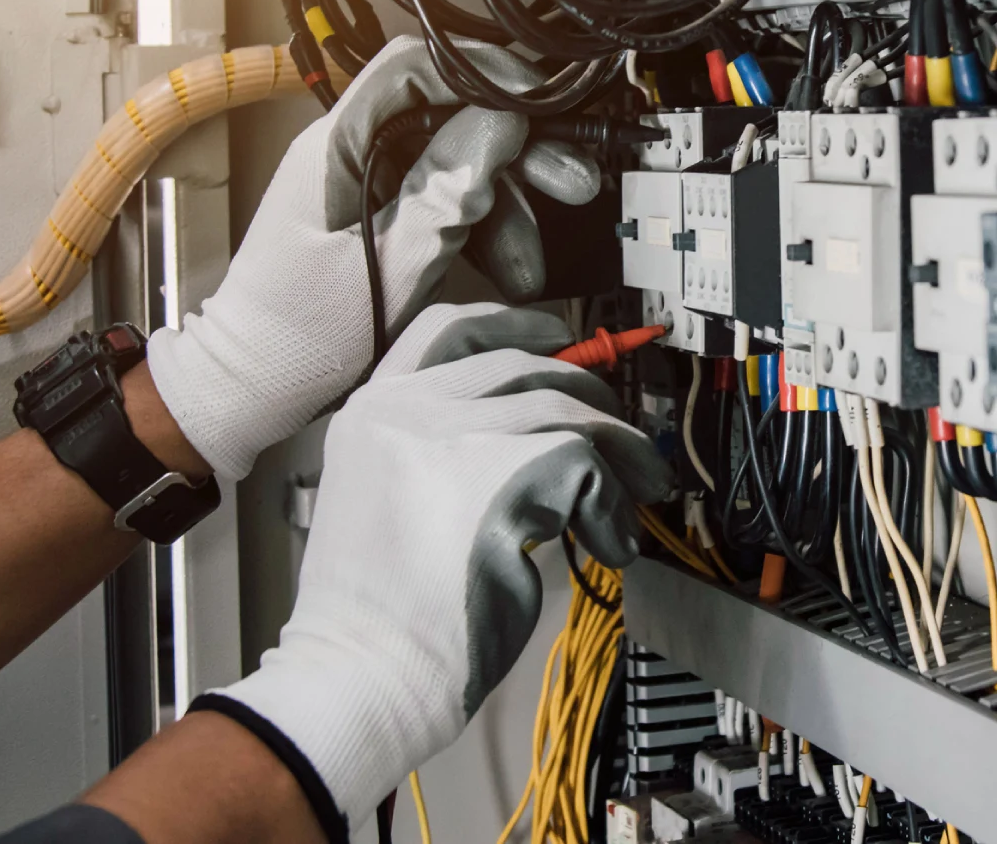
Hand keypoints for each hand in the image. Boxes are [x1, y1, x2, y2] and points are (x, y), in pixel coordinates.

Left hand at [146, 37, 598, 480]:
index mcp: (336, 146)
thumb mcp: (387, 268)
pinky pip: (444, 206)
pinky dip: (482, 235)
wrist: (254, 386)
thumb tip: (502, 123)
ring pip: (457, 166)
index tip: (540, 104)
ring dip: (507, 209)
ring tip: (532, 266)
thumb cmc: (297, 337)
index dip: (483, 74)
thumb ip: (446, 195)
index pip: (414, 67)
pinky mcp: (381, 217)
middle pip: (449, 119)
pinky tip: (508, 273)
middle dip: (517, 152)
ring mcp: (367, 184)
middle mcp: (352, 152)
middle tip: (573, 183)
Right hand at [208, 303, 673, 828]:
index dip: (509, 322)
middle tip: (622, 436)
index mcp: (373, 411)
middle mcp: (406, 409)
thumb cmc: (379, 612)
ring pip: (564, 409)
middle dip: (587, 394)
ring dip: (617, 451)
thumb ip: (448, 453)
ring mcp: (449, 436)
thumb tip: (544, 440)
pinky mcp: (499, 477)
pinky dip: (612, 506)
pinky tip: (606, 545)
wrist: (360, 673)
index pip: (445, 329)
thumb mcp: (394, 499)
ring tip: (636, 494)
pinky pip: (587, 468)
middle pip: (521, 365)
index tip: (555, 334)